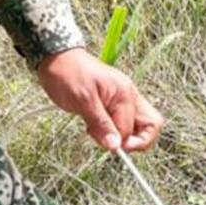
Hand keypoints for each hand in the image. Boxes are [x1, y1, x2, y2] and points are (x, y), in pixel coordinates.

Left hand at [36, 47, 163, 150]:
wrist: (55, 58)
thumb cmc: (67, 74)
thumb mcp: (83, 101)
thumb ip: (101, 124)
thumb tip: (115, 146)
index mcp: (125, 93)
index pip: (132, 129)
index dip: (120, 141)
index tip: (106, 145)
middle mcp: (128, 95)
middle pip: (150, 125)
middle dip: (134, 140)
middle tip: (111, 143)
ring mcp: (122, 98)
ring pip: (137, 125)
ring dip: (120, 135)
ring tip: (96, 132)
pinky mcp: (112, 101)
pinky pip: (122, 121)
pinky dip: (111, 129)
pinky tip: (94, 126)